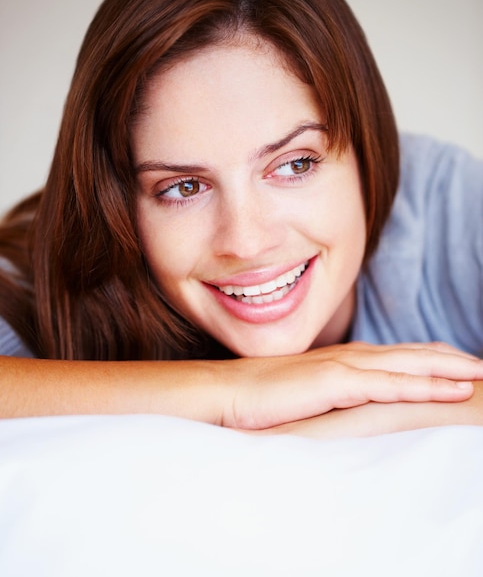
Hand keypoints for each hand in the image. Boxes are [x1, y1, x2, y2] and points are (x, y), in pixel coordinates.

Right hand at [221, 342, 482, 429]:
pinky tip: (452, 391)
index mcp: (340, 360)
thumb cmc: (257, 396)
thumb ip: (325, 396)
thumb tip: (339, 407)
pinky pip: (388, 385)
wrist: (223, 392)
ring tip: (481, 374)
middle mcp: (347, 357)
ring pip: (407, 366)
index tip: (457, 365)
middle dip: (449, 359)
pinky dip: (423, 387)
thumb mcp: (301, 395)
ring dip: (448, 369)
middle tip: (482, 366)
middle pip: (410, 355)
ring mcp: (342, 367)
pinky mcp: (334, 384)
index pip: (395, 356)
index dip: (429, 359)